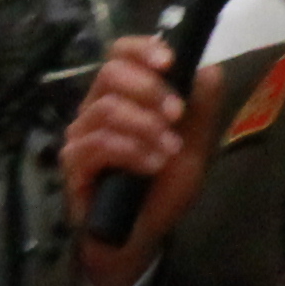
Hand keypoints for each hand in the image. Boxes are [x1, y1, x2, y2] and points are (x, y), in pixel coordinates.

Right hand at [59, 36, 230, 285]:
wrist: (142, 236)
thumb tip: (211, 70)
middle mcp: (96, 108)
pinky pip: (98, 144)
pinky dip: (131, 151)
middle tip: (177, 114)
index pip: (120, 54)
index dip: (142, 49)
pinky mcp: (74, 163)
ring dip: (145, 126)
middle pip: (110, 74)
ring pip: (106, 109)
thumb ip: (202, 111)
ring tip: (169, 150)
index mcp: (123, 96)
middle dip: (149, 89)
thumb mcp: (194, 148)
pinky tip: (151, 166)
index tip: (169, 61)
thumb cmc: (162, 188)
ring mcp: (81, 135)